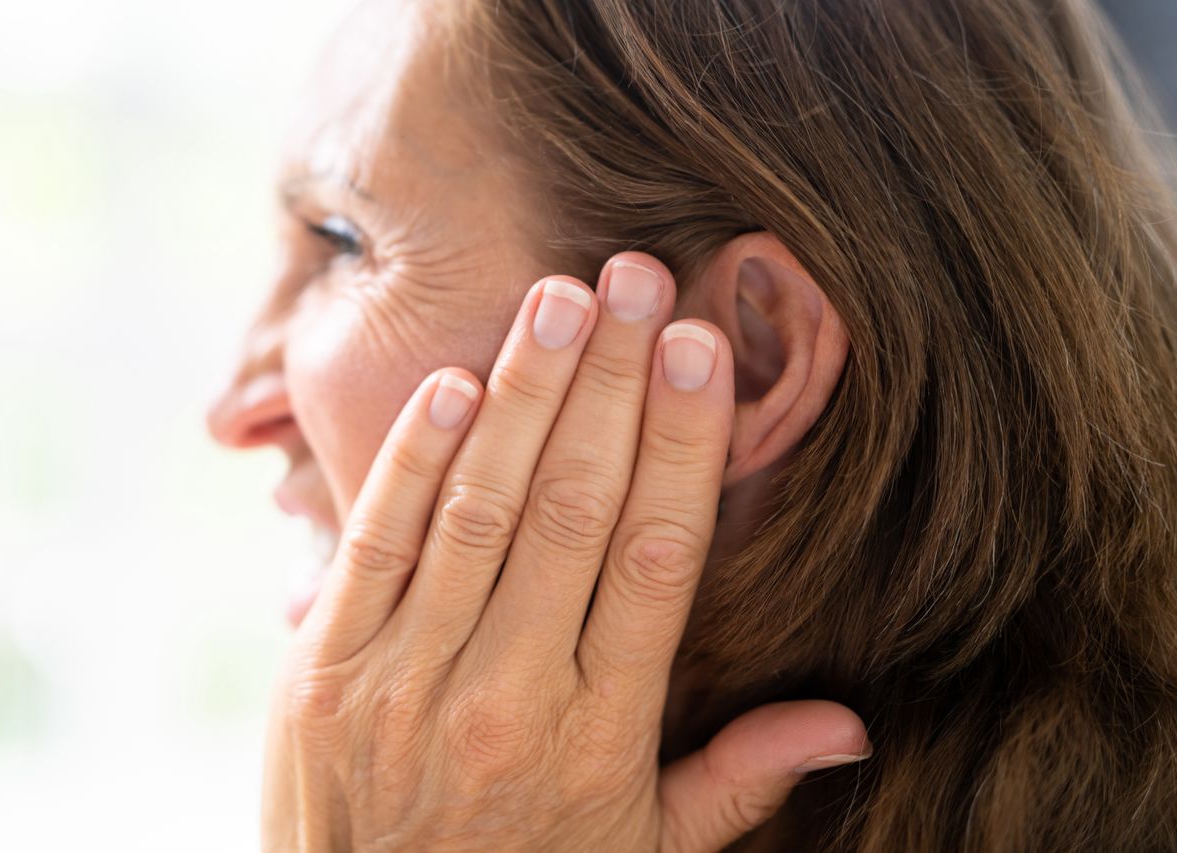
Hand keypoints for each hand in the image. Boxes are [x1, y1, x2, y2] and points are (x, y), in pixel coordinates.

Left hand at [263, 252, 870, 851]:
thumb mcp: (646, 852)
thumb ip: (740, 780)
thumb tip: (853, 724)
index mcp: (599, 730)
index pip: (658, 557)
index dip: (683, 445)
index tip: (701, 351)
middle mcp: (508, 693)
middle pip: (573, 508)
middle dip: (612, 384)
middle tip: (640, 278)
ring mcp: (406, 678)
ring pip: (479, 509)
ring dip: (524, 394)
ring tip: (561, 300)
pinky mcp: (323, 672)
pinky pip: (375, 546)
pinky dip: (413, 459)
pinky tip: (453, 382)